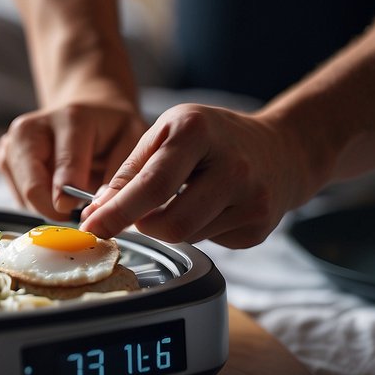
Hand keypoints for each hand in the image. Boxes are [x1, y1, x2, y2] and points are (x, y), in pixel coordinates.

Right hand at [0, 101, 146, 220]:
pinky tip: (56, 188)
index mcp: (70, 119)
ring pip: (24, 196)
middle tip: (80, 213)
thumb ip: (118, 176)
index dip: (68, 196)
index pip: (64, 164)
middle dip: (57, 209)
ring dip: (49, 206)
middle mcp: (31, 127)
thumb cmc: (112, 128)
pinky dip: (40, 201)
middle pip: (33, 187)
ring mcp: (12, 141)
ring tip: (72, 194)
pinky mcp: (4, 155)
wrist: (87, 108)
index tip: (75, 214)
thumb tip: (97, 212)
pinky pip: (19, 196)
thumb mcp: (131, 142)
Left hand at [80, 103, 313, 248]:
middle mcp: (232, 166)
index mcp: (198, 132)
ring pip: (187, 237)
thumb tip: (98, 210)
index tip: (92, 227)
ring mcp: (251, 200)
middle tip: (142, 213)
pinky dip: (198, 228)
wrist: (283, 150)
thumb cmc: (215, 137)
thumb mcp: (169, 132)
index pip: (151, 185)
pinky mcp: (259, 227)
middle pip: (170, 224)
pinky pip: (210, 242)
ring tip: (184, 199)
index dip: (117, 212)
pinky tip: (211, 206)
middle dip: (144, 226)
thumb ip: (131, 170)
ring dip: (170, 227)